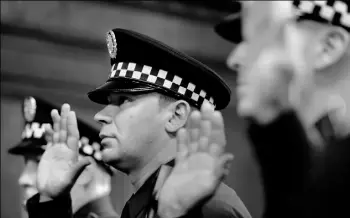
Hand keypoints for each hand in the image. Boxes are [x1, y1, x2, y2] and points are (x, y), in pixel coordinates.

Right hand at [37, 104, 90, 198]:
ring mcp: (58, 151)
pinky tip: (48, 125)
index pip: (73, 135)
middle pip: (66, 130)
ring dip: (57, 122)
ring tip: (55, 111)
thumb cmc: (63, 187)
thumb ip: (79, 168)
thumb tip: (89, 160)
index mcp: (72, 153)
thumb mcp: (72, 178)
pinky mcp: (50, 154)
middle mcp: (66, 149)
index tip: (72, 113)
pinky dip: (49, 133)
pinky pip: (50, 140)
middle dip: (65, 118)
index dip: (72, 124)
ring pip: (58, 133)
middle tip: (65, 105)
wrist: (52, 193)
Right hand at [157, 102, 233, 217]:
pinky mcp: (180, 164)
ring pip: (194, 140)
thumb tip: (229, 155)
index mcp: (212, 163)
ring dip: (195, 126)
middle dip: (206, 121)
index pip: (217, 141)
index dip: (217, 126)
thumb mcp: (208, 186)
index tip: (216, 112)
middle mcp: (203, 159)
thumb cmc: (192, 198)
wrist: (173, 208)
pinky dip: (182, 140)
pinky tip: (182, 130)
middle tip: (205, 104)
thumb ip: (218, 171)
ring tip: (194, 112)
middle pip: (206, 136)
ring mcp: (191, 161)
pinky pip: (182, 149)